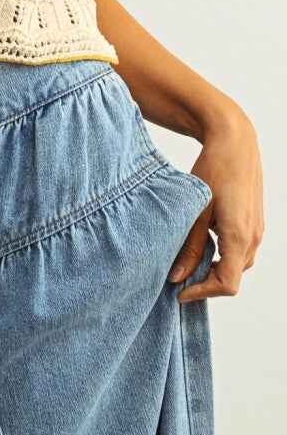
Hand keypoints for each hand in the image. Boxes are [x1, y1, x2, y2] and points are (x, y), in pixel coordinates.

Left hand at [168, 105, 263, 301]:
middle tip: (178, 276)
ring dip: (215, 267)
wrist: (234, 141)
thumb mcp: (195, 209)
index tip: (179, 291)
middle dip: (206, 282)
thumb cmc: (214, 169)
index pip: (227, 284)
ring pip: (238, 263)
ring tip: (188, 260)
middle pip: (233, 277)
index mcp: (239, 237)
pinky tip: (202, 242)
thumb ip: (188, 246)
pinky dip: (222, 254)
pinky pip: (241, 249)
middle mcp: (253, 237)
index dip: (202, 292)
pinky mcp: (254, 221)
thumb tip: (178, 276)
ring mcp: (257, 229)